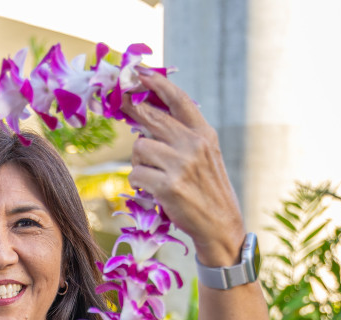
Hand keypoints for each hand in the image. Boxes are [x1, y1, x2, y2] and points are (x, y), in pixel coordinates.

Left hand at [122, 70, 245, 266]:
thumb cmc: (206, 190)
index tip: (138, 71)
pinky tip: (152, 190)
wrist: (220, 226)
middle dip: (132, 113)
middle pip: (151, 118)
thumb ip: (183, 135)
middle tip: (119, 106)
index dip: (157, 82)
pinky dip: (138, 183)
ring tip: (153, 175)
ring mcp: (181, 164)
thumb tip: (146, 115)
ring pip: (139, 147)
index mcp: (204, 134)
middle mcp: (194, 145)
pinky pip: (135, 174)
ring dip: (139, 162)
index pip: (179, 100)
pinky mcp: (168, 186)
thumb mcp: (205, 156)